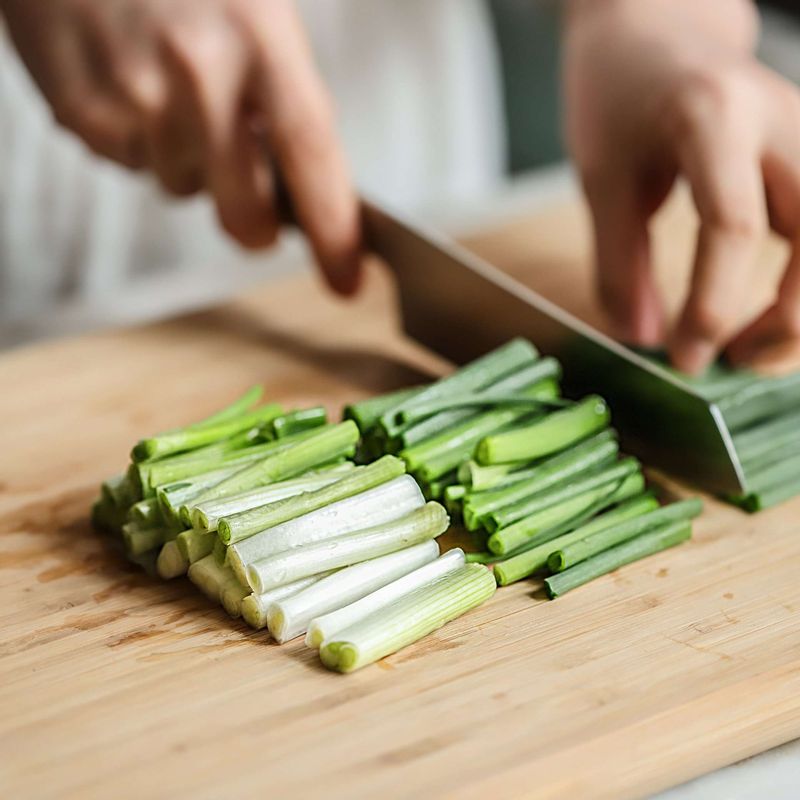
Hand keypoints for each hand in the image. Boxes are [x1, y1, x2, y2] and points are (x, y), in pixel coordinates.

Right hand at [1, 0, 361, 293]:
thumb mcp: (257, 12)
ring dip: (188, 163)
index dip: (333, 229)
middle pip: (246, 211)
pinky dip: (138, 143)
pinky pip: (130, 167)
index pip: (311, 155)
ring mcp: (134, 96)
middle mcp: (198, 73)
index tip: (346, 281)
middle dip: (255, 225)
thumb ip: (284, 98)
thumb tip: (301, 191)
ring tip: (170, 91)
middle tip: (254, 208)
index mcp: (260, 39)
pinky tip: (129, 86)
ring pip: (183, 189)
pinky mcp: (81, 112)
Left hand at [565, 0, 799, 372]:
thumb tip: (641, 337)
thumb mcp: (601, 176)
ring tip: (753, 349)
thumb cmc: (619, 94)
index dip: (712, 304)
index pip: (733, 226)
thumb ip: (617, 261)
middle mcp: (780, 119)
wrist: (656, 28)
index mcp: (713, 118)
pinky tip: (776, 313)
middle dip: (789, 318)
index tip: (684, 357)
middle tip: (734, 363)